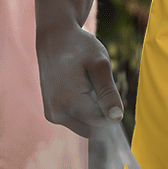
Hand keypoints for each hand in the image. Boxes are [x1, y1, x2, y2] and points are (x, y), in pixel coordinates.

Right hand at [36, 22, 123, 136]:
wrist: (54, 39)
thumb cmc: (80, 48)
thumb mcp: (100, 65)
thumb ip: (108, 93)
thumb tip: (116, 118)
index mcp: (70, 101)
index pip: (101, 122)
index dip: (111, 109)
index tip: (110, 88)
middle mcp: (57, 113)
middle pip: (92, 128)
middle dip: (101, 112)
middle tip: (98, 84)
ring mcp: (52, 115)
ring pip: (84, 127)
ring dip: (92, 112)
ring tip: (87, 85)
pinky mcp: (51, 114)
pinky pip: (74, 121)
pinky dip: (82, 110)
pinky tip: (80, 88)